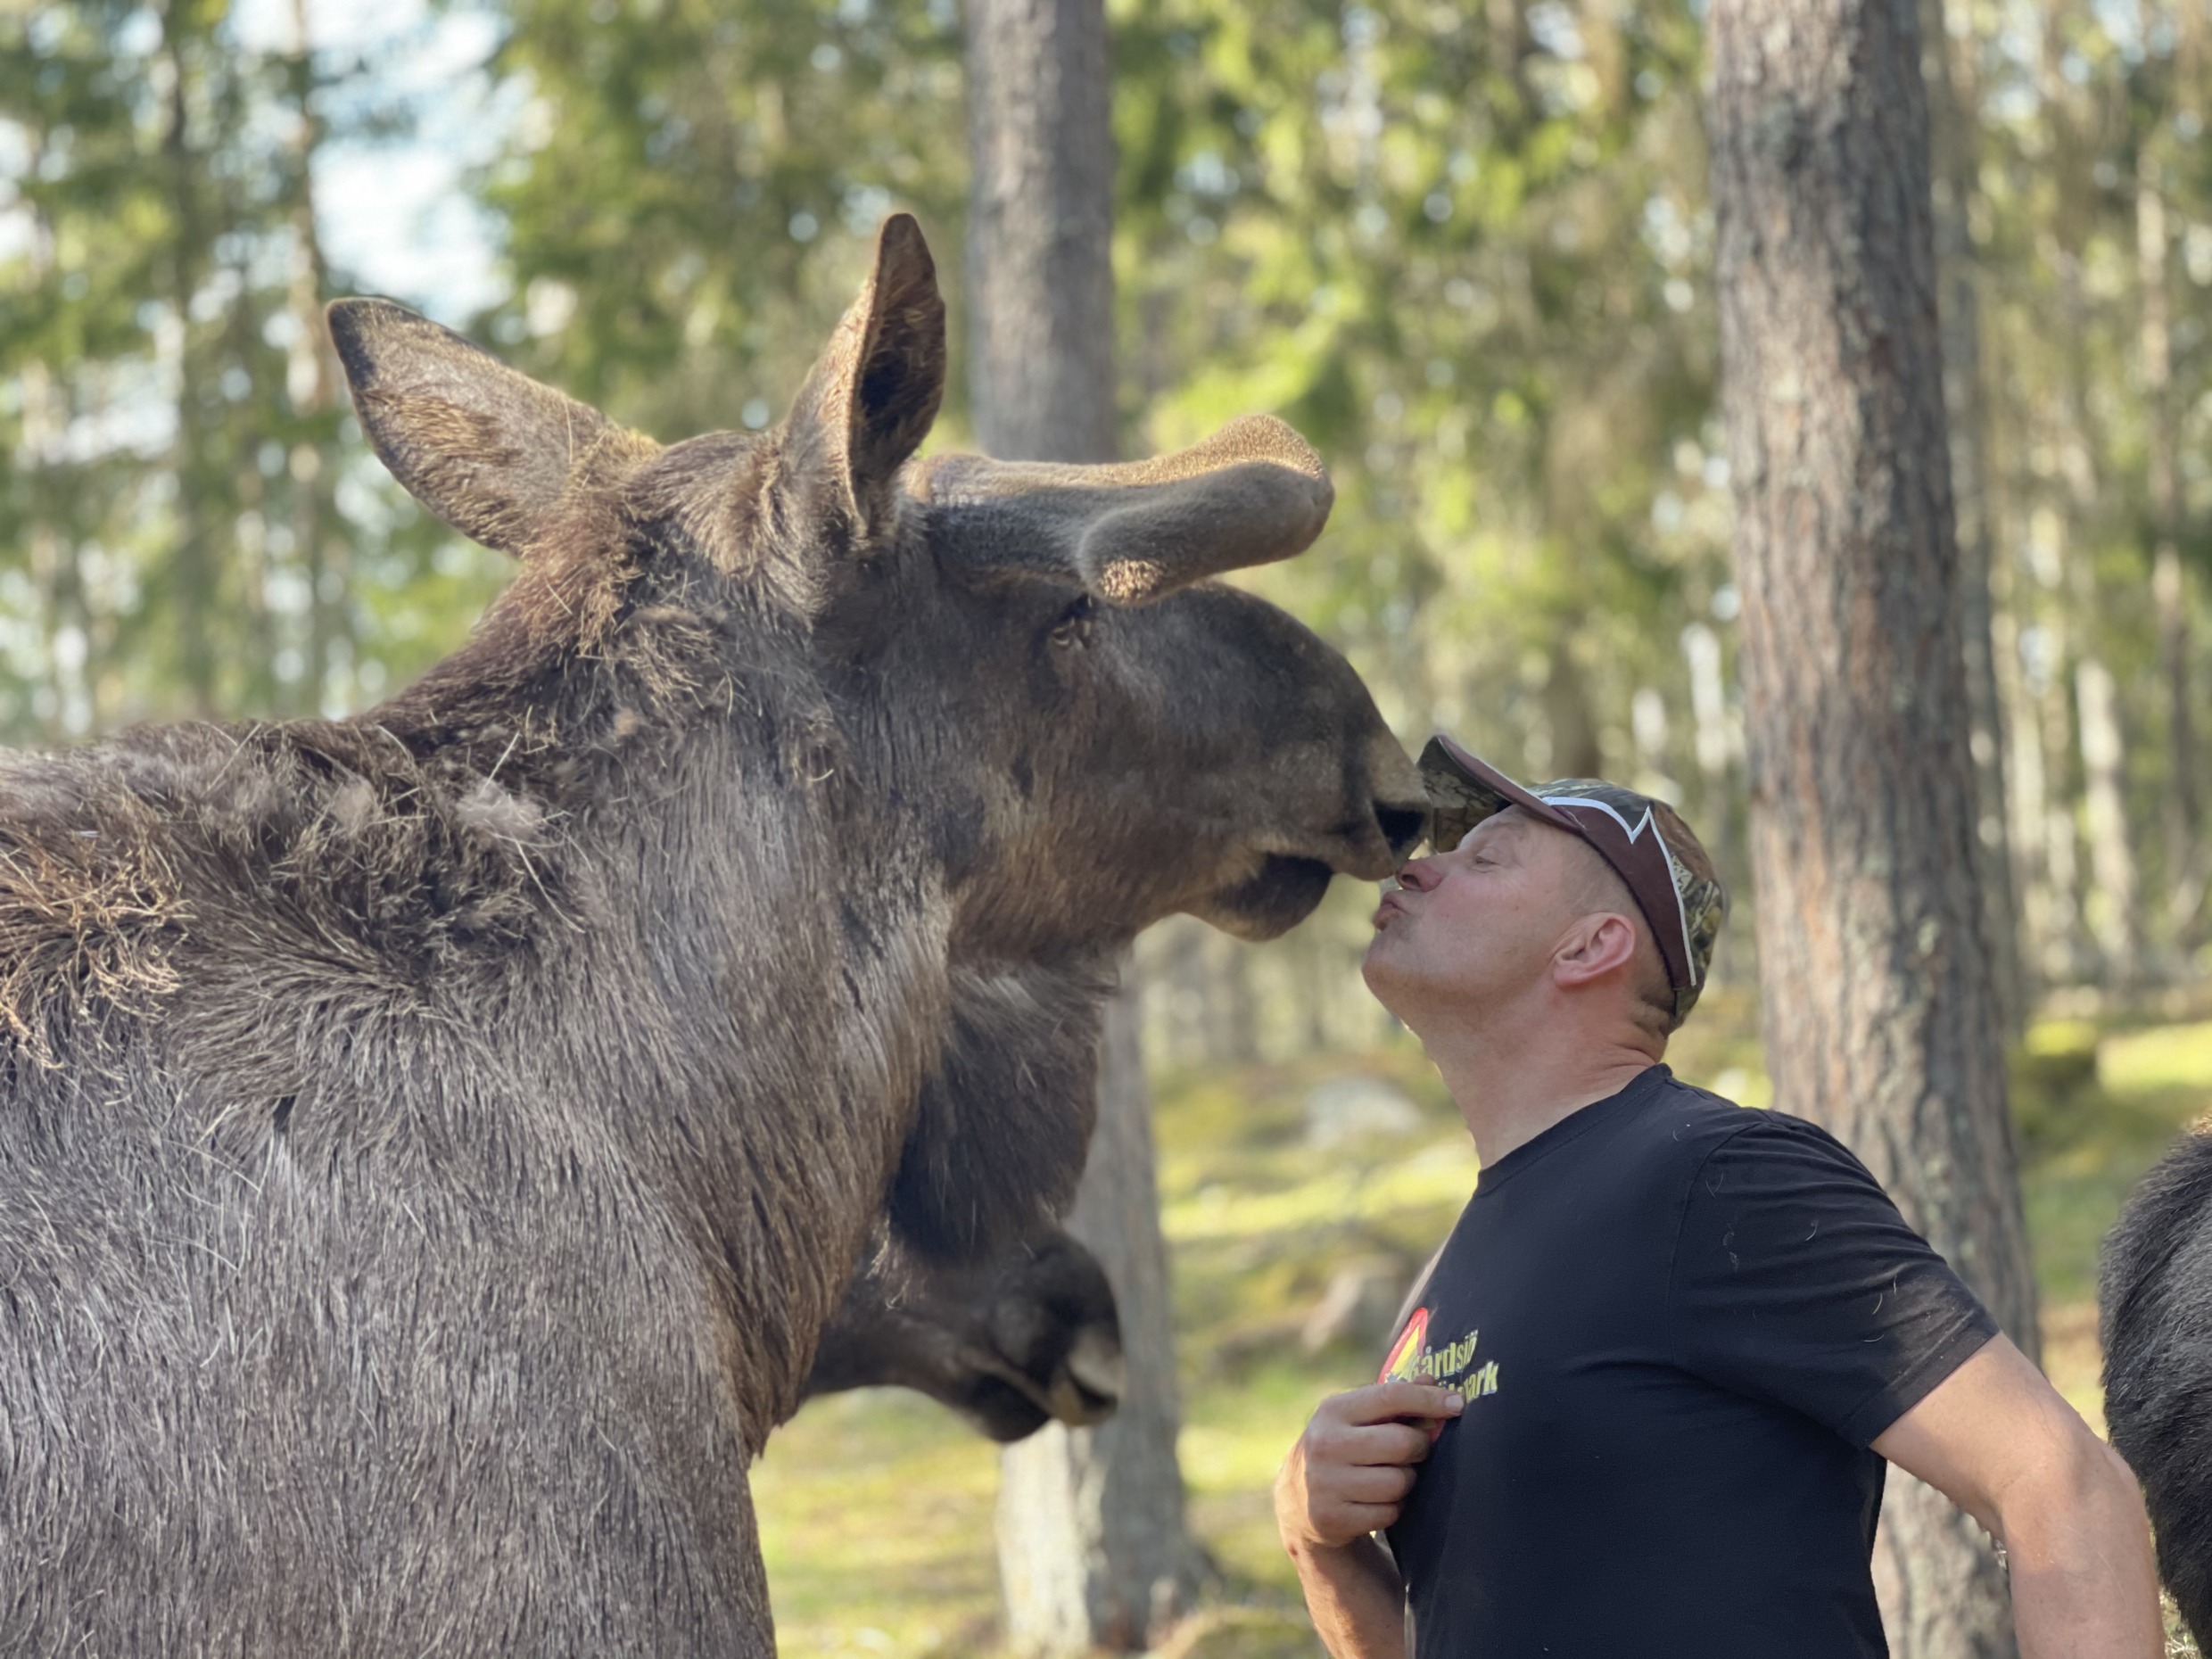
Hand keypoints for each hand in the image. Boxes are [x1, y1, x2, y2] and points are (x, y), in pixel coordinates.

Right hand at [1276, 1382, 1463, 1551]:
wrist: (1297, 1498)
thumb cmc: (1343, 1446)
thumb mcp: (1358, 1417)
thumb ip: (1394, 1399)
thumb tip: (1432, 1380)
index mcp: (1333, 1410)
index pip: (1391, 1396)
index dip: (1429, 1399)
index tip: (1458, 1403)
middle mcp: (1325, 1444)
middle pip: (1402, 1443)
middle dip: (1419, 1448)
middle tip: (1415, 1450)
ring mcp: (1325, 1483)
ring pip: (1398, 1482)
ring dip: (1405, 1481)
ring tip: (1390, 1476)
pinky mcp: (1332, 1518)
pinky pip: (1388, 1513)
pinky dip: (1392, 1508)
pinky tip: (1376, 1500)